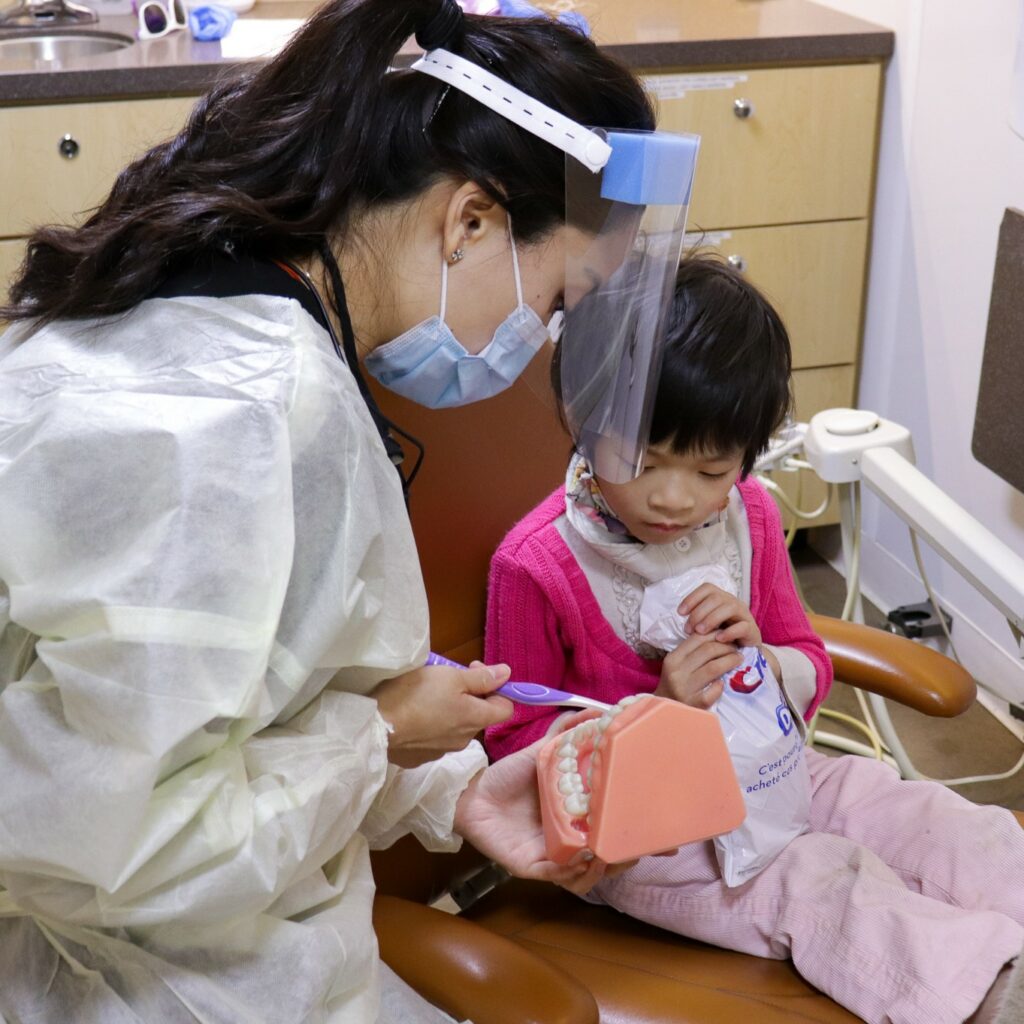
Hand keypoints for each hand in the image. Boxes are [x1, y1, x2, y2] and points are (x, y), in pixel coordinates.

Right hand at [372, 661, 513, 767]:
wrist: (376, 726)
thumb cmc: (416, 695)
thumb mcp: (450, 676)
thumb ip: (481, 678)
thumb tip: (507, 674)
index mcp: (475, 719)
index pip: (505, 708)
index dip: (497, 688)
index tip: (475, 672)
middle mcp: (464, 740)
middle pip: (478, 716)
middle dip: (469, 696)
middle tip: (448, 678)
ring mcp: (442, 751)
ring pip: (455, 727)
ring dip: (449, 710)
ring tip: (426, 696)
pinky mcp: (421, 757)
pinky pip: (435, 737)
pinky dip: (431, 724)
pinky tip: (414, 714)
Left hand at [453, 713, 638, 894]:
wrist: (474, 792)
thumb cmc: (509, 776)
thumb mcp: (543, 752)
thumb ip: (569, 734)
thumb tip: (597, 711)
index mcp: (578, 816)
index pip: (613, 831)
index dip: (639, 836)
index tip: (666, 837)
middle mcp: (570, 840)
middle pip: (607, 860)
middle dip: (627, 858)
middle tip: (643, 848)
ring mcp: (552, 856)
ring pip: (587, 876)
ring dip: (603, 868)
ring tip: (612, 853)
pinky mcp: (532, 867)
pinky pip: (558, 877)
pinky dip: (573, 872)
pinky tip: (585, 859)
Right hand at [655, 631, 742, 707]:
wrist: (664, 710)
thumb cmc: (674, 684)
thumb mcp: (677, 665)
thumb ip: (692, 651)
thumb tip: (717, 635)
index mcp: (673, 658)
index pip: (697, 638)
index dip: (716, 634)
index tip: (726, 636)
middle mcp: (677, 672)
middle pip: (708, 650)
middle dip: (727, 646)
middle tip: (736, 648)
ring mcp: (685, 688)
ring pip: (714, 667)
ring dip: (730, 661)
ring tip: (738, 659)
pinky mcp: (695, 704)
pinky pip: (714, 690)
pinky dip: (721, 685)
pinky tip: (723, 683)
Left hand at [679, 583, 762, 647]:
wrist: (743, 651)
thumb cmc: (720, 635)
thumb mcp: (706, 624)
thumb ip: (696, 618)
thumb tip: (680, 615)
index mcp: (721, 598)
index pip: (707, 588)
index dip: (692, 598)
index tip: (680, 613)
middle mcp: (733, 602)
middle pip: (716, 598)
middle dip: (699, 613)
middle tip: (689, 629)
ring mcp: (744, 614)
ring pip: (730, 608)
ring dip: (712, 619)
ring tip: (700, 632)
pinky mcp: (752, 629)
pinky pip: (743, 626)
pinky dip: (730, 632)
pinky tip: (718, 639)